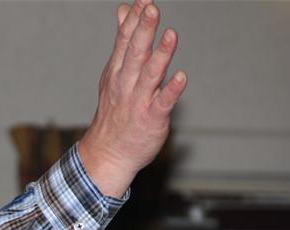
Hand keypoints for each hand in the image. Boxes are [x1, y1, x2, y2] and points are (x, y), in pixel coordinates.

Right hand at [78, 0, 186, 197]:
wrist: (108, 153)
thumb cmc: (115, 112)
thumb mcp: (114, 73)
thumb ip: (124, 41)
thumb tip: (126, 9)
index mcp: (117, 72)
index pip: (124, 42)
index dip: (133, 22)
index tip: (143, 2)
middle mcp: (125, 85)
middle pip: (135, 54)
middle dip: (143, 31)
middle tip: (151, 9)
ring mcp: (138, 102)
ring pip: (149, 76)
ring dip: (160, 56)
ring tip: (170, 35)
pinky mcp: (151, 119)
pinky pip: (162, 104)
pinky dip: (171, 91)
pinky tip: (181, 77)